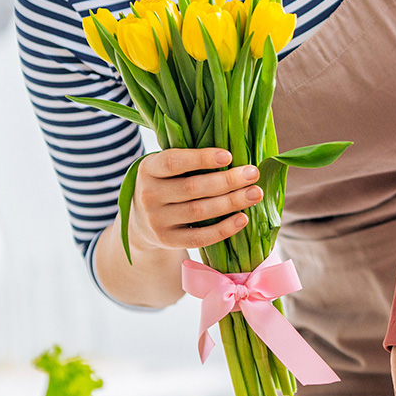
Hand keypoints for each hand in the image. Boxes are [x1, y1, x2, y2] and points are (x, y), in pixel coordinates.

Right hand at [124, 148, 260, 253]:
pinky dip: (223, 229)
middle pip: (192, 187)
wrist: (141, 221)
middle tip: (253, 174)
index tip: (229, 156)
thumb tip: (234, 155)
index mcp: (148, 169)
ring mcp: (157, 221)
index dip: (202, 159)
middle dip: (227, 180)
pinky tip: (242, 218)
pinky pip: (199, 237)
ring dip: (231, 202)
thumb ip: (190, 159)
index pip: (174, 162)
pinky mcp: (168, 241)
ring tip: (254, 193)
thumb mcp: (165, 167)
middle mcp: (149, 195)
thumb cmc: (166, 184)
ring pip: (199, 211)